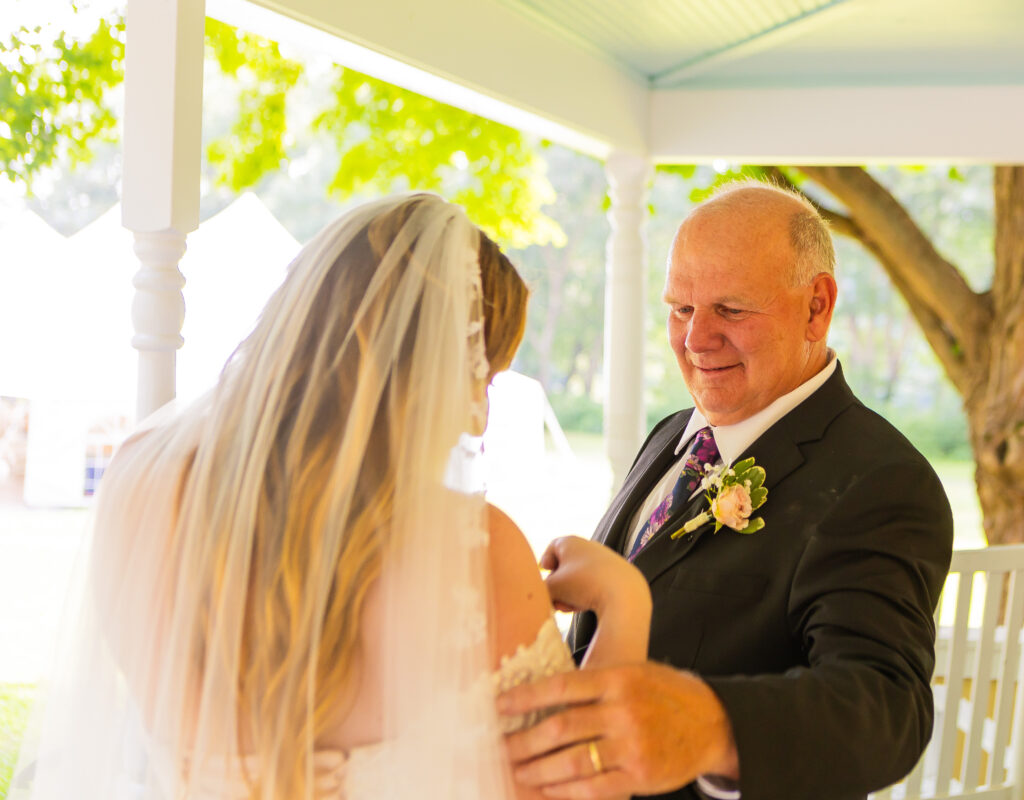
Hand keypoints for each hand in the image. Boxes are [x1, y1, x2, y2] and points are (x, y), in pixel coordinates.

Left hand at [499, 662, 738, 798]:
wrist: (713, 723)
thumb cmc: (664, 693)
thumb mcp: (633, 672)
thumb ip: (594, 682)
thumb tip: (542, 692)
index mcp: (618, 679)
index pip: (561, 686)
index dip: (526, 698)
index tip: (499, 706)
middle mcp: (624, 711)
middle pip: (561, 728)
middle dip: (524, 740)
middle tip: (500, 747)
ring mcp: (633, 746)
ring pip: (572, 761)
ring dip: (538, 769)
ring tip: (517, 770)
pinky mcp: (640, 776)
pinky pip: (593, 788)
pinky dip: (564, 790)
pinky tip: (547, 788)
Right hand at [540, 536, 648, 617]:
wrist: (625, 595)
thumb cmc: (584, 585)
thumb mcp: (553, 588)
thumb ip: (541, 589)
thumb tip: (541, 594)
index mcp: (571, 542)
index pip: (552, 547)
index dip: (545, 563)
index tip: (545, 576)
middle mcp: (589, 547)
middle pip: (566, 566)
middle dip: (558, 586)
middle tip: (555, 600)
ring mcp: (605, 561)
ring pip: (580, 578)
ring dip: (570, 594)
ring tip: (569, 608)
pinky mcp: (618, 576)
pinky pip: (595, 585)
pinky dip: (587, 596)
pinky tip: (584, 608)